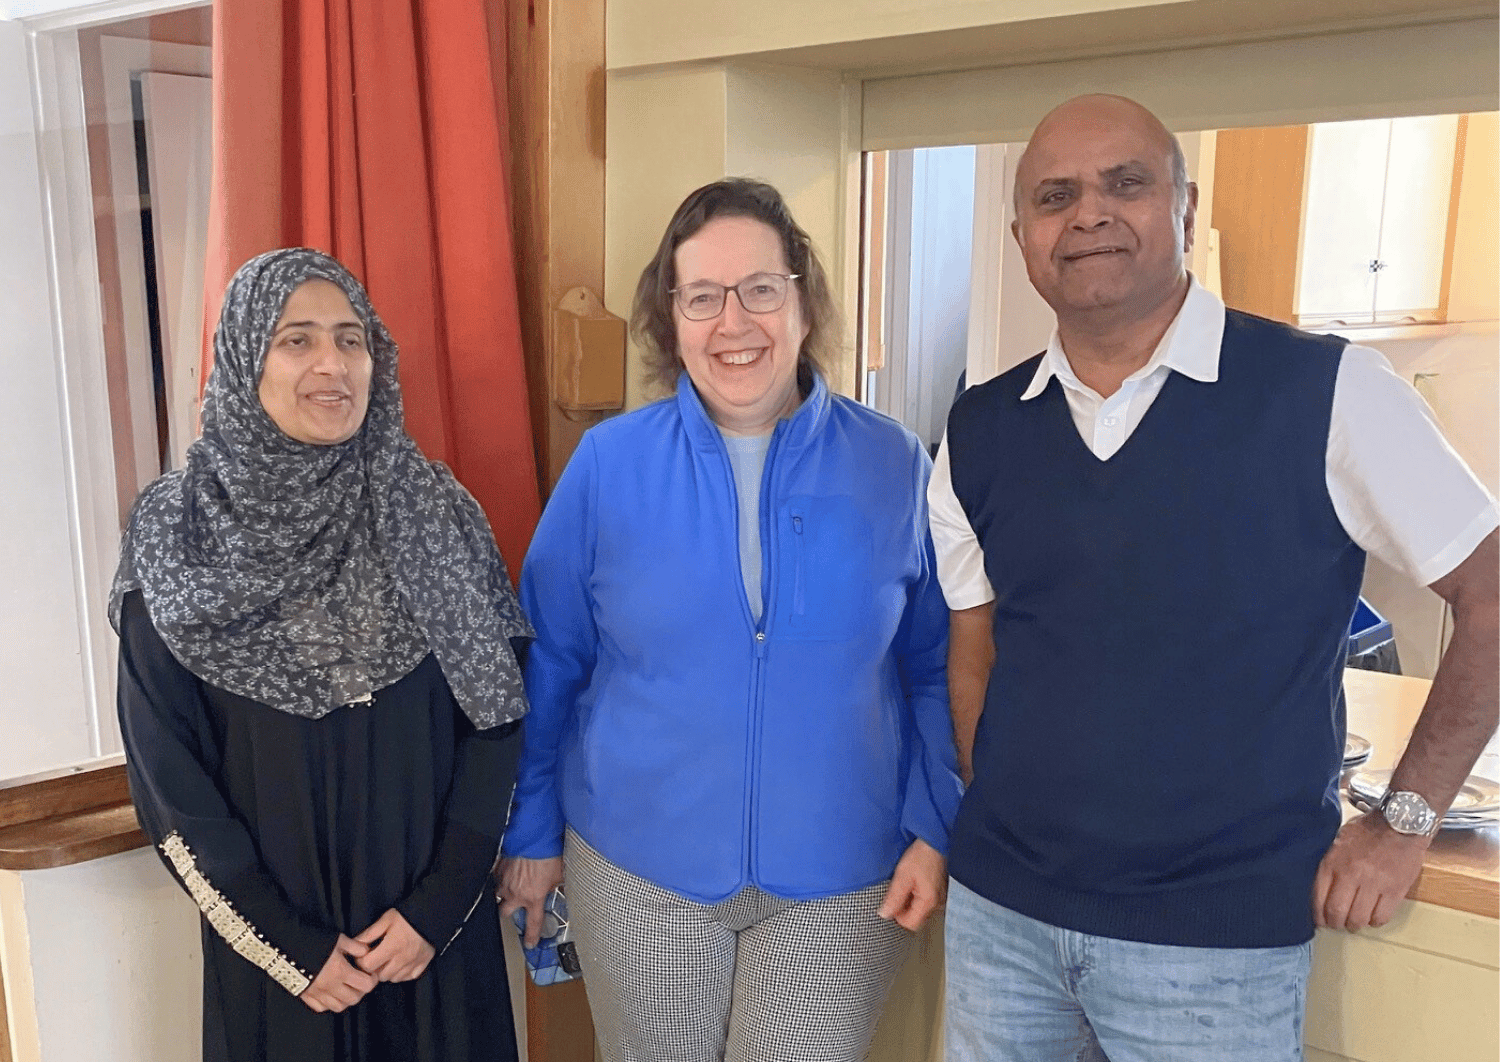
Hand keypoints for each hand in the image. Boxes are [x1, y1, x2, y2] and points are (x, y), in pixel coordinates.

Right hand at [301, 934, 378, 1012]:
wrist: (286, 946)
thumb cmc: (313, 941)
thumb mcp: (338, 939)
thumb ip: (356, 946)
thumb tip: (367, 952)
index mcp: (341, 972)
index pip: (366, 985)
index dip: (372, 980)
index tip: (370, 973)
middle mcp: (330, 986)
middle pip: (354, 999)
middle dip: (361, 991)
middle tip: (360, 980)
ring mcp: (317, 993)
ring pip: (339, 1007)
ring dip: (346, 999)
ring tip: (346, 987)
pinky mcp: (305, 996)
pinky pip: (321, 1007)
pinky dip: (329, 1003)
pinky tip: (330, 993)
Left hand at [353, 908, 435, 981]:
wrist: (431, 916)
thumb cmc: (406, 916)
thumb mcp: (386, 919)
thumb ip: (370, 933)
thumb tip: (354, 944)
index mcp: (392, 947)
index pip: (368, 965)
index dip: (362, 961)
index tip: (364, 955)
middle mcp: (403, 959)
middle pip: (380, 976)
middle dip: (375, 969)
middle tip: (375, 958)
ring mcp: (414, 964)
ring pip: (393, 978)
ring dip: (387, 972)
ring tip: (388, 961)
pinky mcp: (423, 965)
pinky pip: (408, 978)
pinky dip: (401, 974)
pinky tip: (400, 964)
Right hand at [498, 855, 564, 947]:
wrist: (534, 836)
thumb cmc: (548, 853)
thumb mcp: (560, 874)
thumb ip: (557, 885)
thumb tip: (561, 886)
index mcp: (533, 898)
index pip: (533, 924)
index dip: (532, 936)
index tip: (530, 943)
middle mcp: (516, 893)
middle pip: (505, 912)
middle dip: (509, 911)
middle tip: (514, 907)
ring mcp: (504, 881)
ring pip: (498, 893)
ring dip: (504, 892)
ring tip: (510, 886)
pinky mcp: (498, 867)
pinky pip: (495, 876)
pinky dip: (501, 875)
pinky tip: (507, 870)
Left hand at [877, 838, 947, 931]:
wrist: (935, 841)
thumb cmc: (922, 855)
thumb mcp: (902, 876)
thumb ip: (893, 898)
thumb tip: (884, 914)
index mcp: (928, 902)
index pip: (909, 924)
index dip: (897, 915)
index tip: (891, 902)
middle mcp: (937, 904)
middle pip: (915, 917)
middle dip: (903, 907)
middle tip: (899, 889)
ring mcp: (938, 897)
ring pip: (918, 909)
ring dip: (909, 900)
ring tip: (907, 882)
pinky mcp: (938, 891)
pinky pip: (924, 900)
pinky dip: (916, 894)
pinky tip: (913, 881)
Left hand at [1313, 811, 1430, 930]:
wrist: (1402, 822)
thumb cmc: (1369, 828)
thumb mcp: (1338, 838)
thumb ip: (1330, 860)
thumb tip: (1321, 883)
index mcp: (1333, 861)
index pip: (1319, 897)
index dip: (1318, 915)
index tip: (1320, 920)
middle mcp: (1352, 875)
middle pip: (1337, 912)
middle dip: (1335, 923)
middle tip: (1337, 924)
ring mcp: (1374, 884)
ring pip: (1359, 918)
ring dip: (1355, 924)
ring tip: (1355, 922)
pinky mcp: (1395, 890)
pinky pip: (1382, 917)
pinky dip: (1375, 921)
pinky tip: (1373, 916)